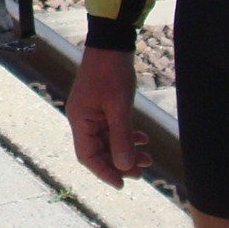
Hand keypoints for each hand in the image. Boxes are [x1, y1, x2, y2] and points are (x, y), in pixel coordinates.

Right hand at [67, 46, 149, 187]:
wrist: (112, 43)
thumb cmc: (112, 72)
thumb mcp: (119, 107)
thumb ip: (121, 138)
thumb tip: (123, 167)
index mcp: (80, 120)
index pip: (87, 156)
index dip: (104, 172)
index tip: (122, 184)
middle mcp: (82, 118)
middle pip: (98, 151)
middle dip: (119, 163)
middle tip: (142, 172)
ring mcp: (91, 112)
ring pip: (107, 141)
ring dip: (126, 151)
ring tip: (148, 158)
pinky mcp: (101, 106)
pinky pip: (112, 128)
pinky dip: (126, 136)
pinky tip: (142, 138)